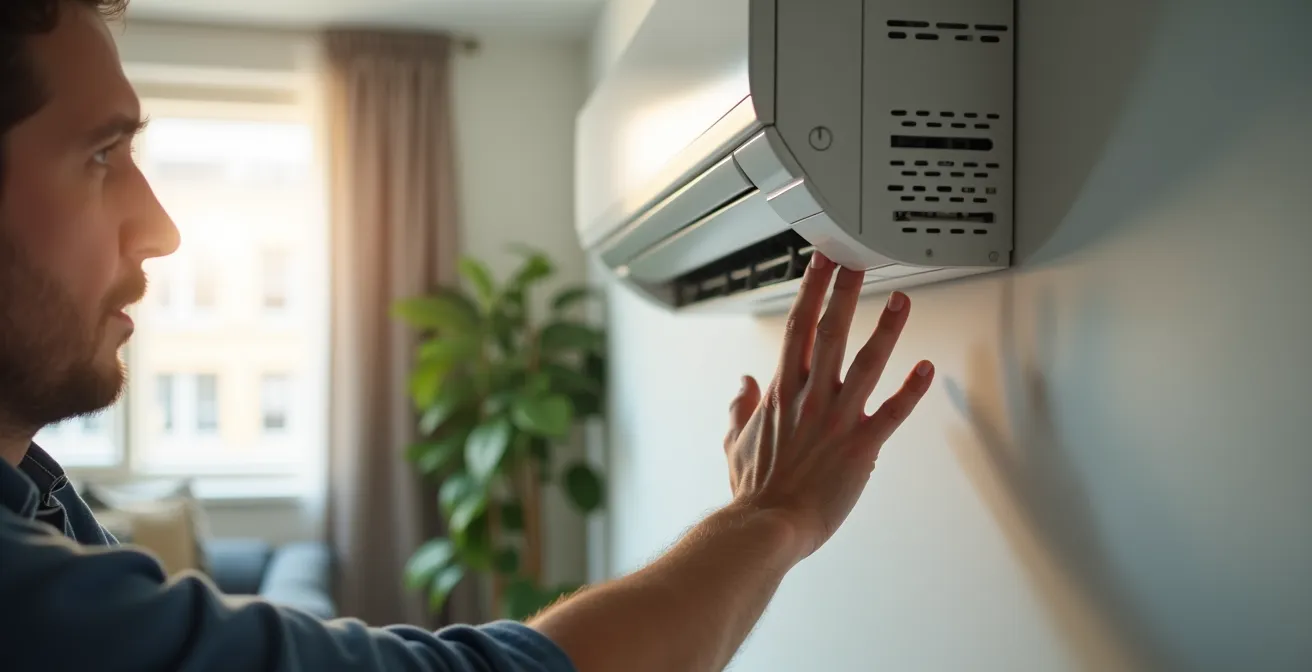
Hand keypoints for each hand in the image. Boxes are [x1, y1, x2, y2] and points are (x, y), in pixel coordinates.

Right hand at [723, 253, 933, 559]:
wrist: (768, 524)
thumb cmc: (754, 491)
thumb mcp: (735, 443)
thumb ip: (739, 408)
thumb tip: (743, 383)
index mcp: (781, 393)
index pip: (797, 328)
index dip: (811, 290)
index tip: (821, 262)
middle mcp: (810, 397)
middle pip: (829, 331)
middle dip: (845, 291)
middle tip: (858, 259)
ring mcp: (837, 419)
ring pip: (866, 362)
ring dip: (885, 329)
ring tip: (902, 299)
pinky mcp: (861, 445)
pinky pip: (892, 412)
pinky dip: (911, 390)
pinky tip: (926, 368)